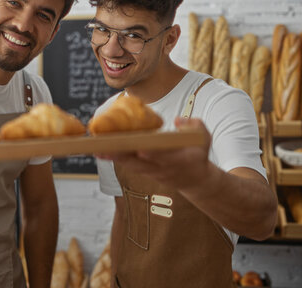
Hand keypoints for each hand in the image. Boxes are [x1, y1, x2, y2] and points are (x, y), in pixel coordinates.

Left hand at [97, 118, 211, 188]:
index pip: (162, 156)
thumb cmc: (198, 154)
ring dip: (113, 157)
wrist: (196, 181)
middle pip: (139, 162)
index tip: (139, 148)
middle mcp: (162, 168)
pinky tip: (100, 152)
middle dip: (122, 155)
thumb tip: (178, 121)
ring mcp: (152, 172)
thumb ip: (194, 126)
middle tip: (105, 147)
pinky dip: (115, 159)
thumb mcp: (204, 138)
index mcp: (177, 160)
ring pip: (130, 164)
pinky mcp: (144, 172)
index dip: (151, 153)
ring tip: (96, 148)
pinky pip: (128, 165)